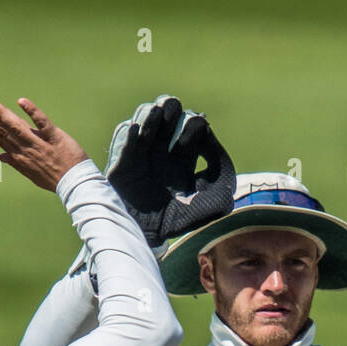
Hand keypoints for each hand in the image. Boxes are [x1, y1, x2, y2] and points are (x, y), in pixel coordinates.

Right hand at [0, 97, 87, 191]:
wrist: (75, 185)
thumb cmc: (54, 178)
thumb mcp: (32, 174)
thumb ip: (15, 163)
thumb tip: (0, 157)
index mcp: (20, 158)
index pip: (0, 139)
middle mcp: (27, 150)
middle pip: (5, 131)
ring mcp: (40, 144)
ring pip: (18, 127)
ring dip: (3, 114)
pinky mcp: (55, 138)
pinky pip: (42, 123)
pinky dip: (32, 111)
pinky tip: (21, 101)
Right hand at [105, 95, 234, 248]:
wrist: (147, 235)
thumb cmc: (181, 220)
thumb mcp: (214, 204)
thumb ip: (224, 178)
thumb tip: (212, 149)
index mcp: (185, 158)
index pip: (193, 128)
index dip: (197, 126)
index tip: (201, 132)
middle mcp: (163, 151)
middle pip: (169, 115)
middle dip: (173, 111)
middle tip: (176, 116)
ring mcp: (142, 153)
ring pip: (147, 118)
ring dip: (153, 114)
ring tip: (157, 112)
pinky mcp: (122, 160)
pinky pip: (125, 138)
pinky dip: (132, 132)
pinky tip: (136, 129)